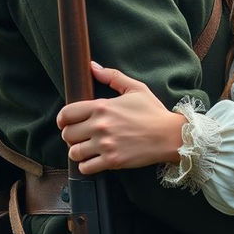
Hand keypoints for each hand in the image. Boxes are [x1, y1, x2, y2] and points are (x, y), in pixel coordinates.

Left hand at [56, 62, 185, 174]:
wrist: (170, 135)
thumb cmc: (153, 111)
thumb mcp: (135, 88)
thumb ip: (112, 76)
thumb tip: (92, 66)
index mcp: (102, 106)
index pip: (67, 113)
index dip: (62, 119)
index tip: (65, 123)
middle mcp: (100, 125)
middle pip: (67, 134)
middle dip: (70, 136)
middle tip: (79, 137)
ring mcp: (105, 144)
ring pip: (74, 152)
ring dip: (77, 152)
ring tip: (86, 150)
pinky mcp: (112, 161)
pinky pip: (85, 168)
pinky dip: (86, 166)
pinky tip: (93, 161)